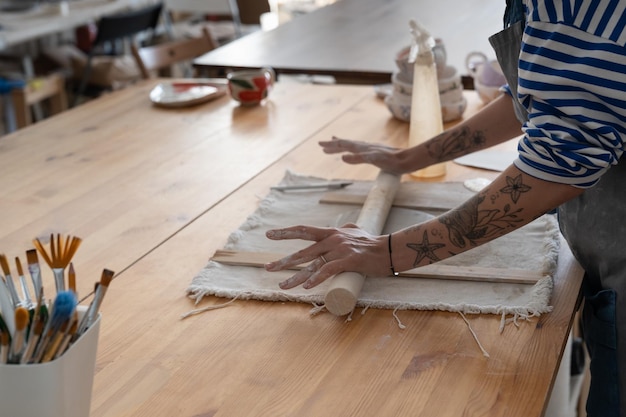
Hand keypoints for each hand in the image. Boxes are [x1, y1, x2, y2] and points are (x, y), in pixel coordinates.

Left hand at [264, 224, 389, 289]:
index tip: (269, 234)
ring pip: (313, 264)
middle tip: (267, 268)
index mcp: (331, 232)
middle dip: (284, 261)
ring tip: (283, 286)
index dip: (285, 232)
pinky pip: (328, 271)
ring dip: (296, 277)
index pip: (304, 230)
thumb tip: (339, 228)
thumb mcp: (354, 232)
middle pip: (303, 250)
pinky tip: (307, 286)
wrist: (391, 249)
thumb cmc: (373, 243)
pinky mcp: (349, 261)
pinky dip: (316, 279)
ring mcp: (340, 250)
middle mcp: (333, 239)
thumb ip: (344, 231)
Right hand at [319, 136, 408, 174]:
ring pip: (352, 145)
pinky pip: (359, 149)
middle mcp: (365, 146)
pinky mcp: (375, 153)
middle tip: (322, 145)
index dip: (331, 145)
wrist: (406, 160)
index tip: (320, 145)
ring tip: (335, 142)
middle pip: (346, 144)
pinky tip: (355, 150)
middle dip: (333, 145)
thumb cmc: (391, 161)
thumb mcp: (373, 160)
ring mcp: (370, 149)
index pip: (343, 145)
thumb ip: (358, 158)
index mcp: (362, 148)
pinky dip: (352, 148)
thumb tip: (342, 157)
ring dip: (342, 145)